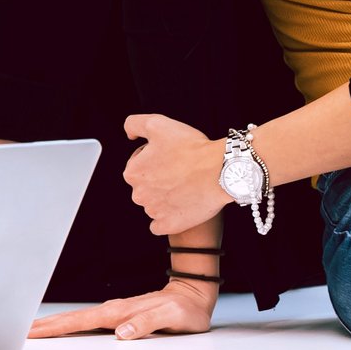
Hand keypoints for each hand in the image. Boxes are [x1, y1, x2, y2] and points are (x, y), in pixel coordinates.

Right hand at [28, 276, 219, 340]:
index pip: (79, 321)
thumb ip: (147, 323)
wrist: (193, 294)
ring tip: (34, 330)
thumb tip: (121, 332)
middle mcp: (112, 311)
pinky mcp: (117, 316)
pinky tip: (63, 328)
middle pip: (71, 319)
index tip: (34, 331)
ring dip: (54, 324)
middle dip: (45, 325)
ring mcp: (113, 312)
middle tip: (21, 332)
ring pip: (76, 319)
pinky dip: (69, 324)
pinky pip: (87, 321)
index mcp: (119, 312)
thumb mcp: (171, 317)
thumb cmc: (185, 310)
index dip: (56, 327)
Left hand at [124, 113, 233, 235]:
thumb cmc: (192, 148)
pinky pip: (161, 224)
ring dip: (166, 196)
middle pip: (146, 184)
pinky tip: (179, 207)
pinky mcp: (169, 225)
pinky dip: (168, 217)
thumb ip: (134, 124)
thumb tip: (129, 134)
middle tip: (180, 169)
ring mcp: (154, 212)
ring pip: (154, 203)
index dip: (155, 156)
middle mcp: (139, 195)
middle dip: (159, 177)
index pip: (138, 163)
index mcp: (132, 172)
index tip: (170, 155)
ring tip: (185, 185)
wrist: (221, 170)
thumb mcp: (157, 124)